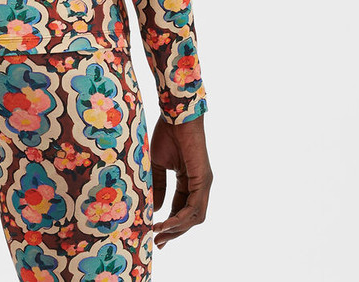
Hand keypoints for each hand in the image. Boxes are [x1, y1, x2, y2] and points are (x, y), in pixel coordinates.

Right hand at [150, 111, 212, 248]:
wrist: (176, 115)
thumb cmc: (167, 133)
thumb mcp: (158, 164)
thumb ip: (159, 186)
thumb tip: (157, 209)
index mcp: (189, 181)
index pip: (182, 209)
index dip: (170, 223)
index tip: (154, 233)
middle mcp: (200, 185)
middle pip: (190, 218)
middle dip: (174, 232)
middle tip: (158, 243)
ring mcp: (204, 184)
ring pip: (194, 217)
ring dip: (177, 229)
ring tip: (159, 234)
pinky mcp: (203, 180)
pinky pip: (194, 207)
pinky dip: (181, 218)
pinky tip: (166, 223)